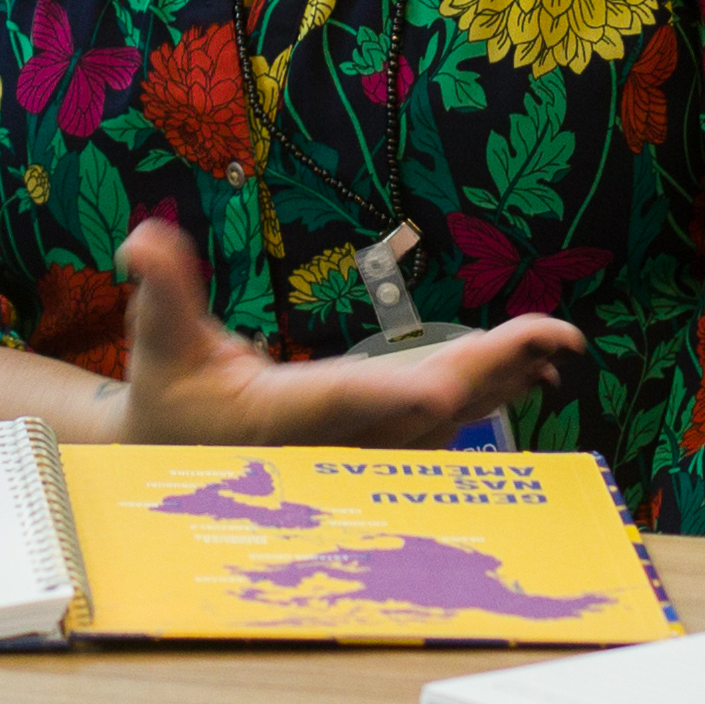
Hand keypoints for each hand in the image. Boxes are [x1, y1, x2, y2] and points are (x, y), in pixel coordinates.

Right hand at [89, 223, 574, 450]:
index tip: (456, 380)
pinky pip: (449, 421)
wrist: (178, 464)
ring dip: (505, 379)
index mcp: (286, 417)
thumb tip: (143, 239)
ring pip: (449, 417)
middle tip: (555, 337)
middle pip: (427, 409)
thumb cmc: (170, 395)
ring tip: (561, 343)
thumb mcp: (157, 337)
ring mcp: (364, 449)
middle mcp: (337, 442)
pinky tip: (534, 368)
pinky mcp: (381, 445)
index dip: (406, 393)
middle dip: (491, 372)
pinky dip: (492, 392)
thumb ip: (160, 287)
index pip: (354, 402)